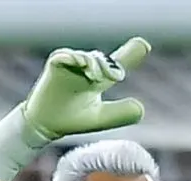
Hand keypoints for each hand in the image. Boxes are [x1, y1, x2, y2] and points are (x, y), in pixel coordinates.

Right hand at [23, 37, 151, 139]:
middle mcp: (86, 69)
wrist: (45, 125)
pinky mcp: (55, 64)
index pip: (116, 64)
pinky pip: (65, 56)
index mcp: (98, 80)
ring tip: (95, 76)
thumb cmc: (71, 120)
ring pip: (87, 58)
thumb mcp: (100, 118)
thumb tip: (141, 108)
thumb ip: (120, 114)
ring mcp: (71, 65)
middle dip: (111, 66)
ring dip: (93, 63)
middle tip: (117, 76)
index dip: (132, 53)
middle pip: (103, 59)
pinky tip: (80, 64)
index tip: (145, 46)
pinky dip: (73, 58)